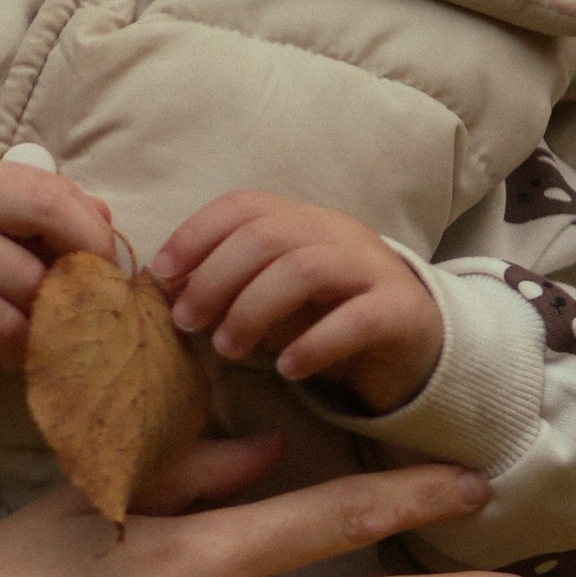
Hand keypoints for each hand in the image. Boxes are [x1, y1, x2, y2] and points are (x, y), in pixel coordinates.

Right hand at [0, 158, 115, 410]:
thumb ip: (28, 216)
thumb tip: (103, 217)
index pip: (51, 188)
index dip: (93, 229)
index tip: (109, 268)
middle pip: (48, 217)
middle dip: (86, 264)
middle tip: (98, 304)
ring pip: (28, 280)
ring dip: (54, 317)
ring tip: (53, 338)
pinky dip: (20, 345)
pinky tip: (16, 357)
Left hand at [154, 189, 440, 414]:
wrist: (414, 349)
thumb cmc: (326, 319)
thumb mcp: (270, 300)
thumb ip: (227, 289)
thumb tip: (167, 289)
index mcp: (301, 222)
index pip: (243, 206)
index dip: (196, 233)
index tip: (161, 273)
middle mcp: (337, 234)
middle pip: (268, 235)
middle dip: (215, 278)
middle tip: (187, 323)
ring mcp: (373, 269)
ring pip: (306, 270)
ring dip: (254, 309)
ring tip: (227, 350)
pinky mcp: (402, 313)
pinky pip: (358, 319)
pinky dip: (315, 343)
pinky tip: (287, 370)